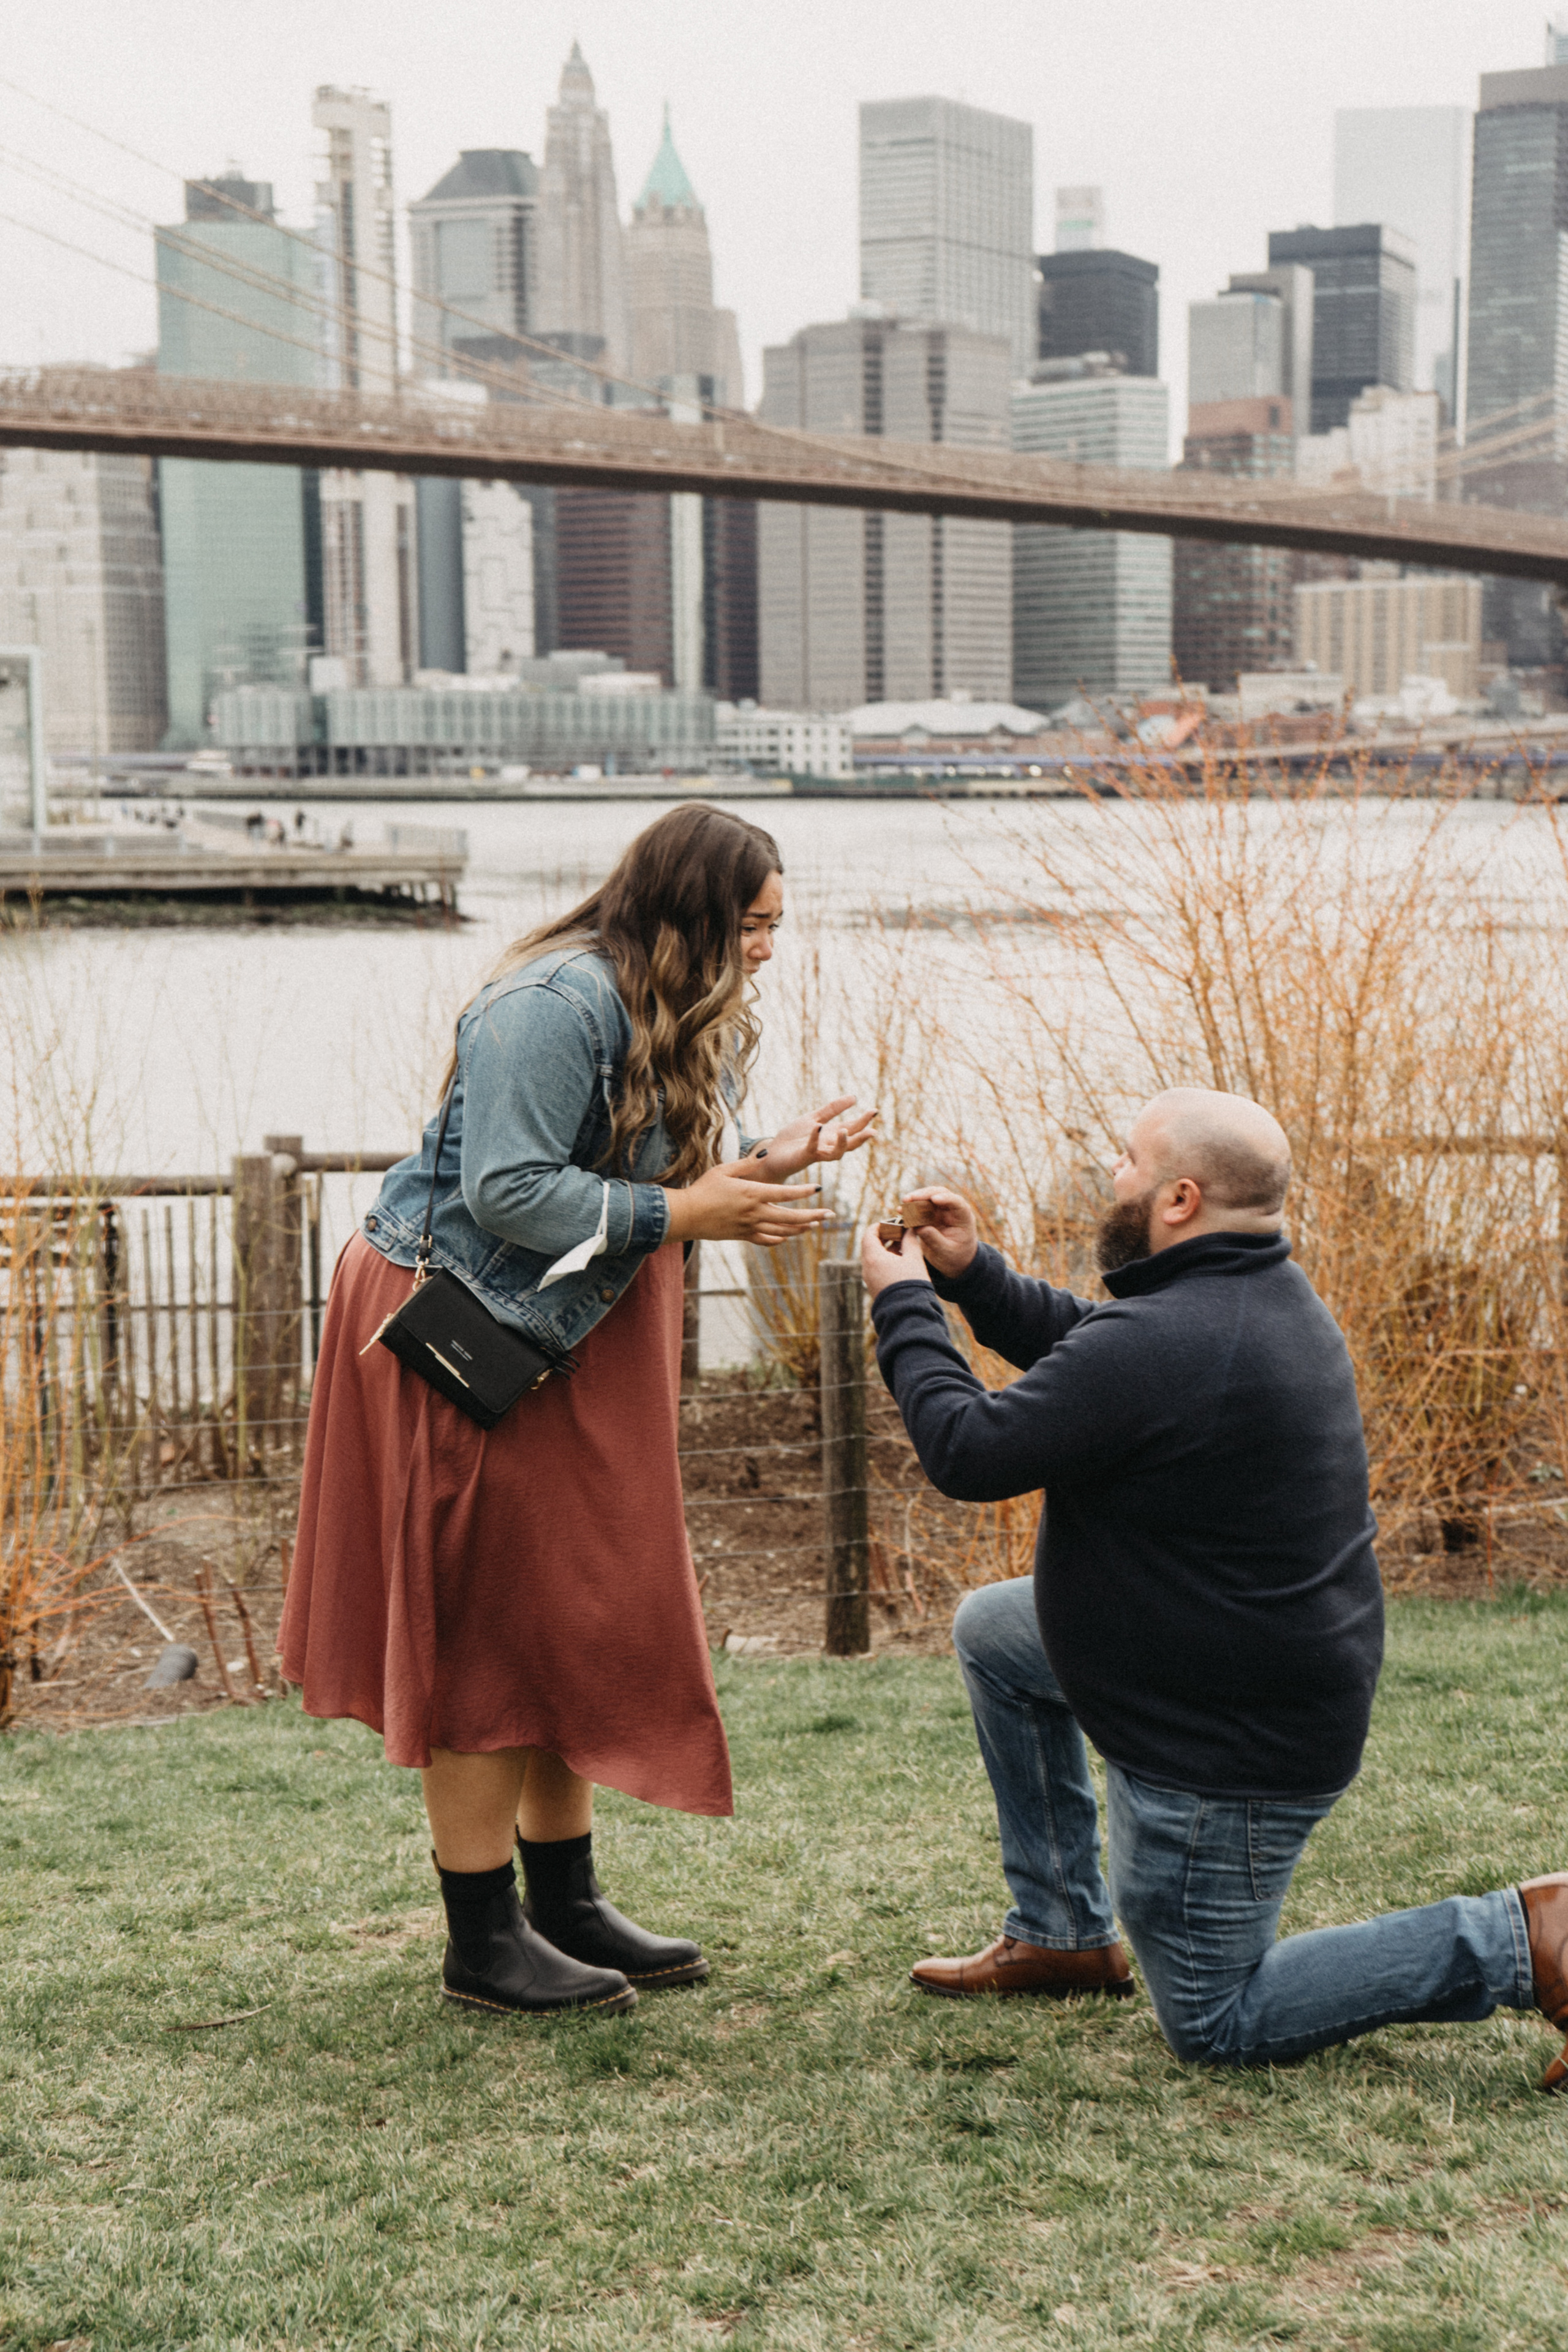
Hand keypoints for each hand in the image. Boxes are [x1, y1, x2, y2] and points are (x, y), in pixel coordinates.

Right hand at [666, 1160, 829, 1246]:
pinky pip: (767, 1240)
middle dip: (813, 1215)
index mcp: (752, 1193)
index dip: (804, 1191)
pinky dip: (780, 1239)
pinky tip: (788, 1236)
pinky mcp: (743, 1236)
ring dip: (801, 1228)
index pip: (785, 1193)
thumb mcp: (725, 1170)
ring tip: (815, 1224)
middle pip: (791, 1217)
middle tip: (831, 1214)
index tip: (819, 1189)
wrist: (686, 1216)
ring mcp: (750, 1227)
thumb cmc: (703, 1189)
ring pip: (783, 1231)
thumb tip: (768, 1151)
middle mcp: (754, 1212)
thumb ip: (749, 1163)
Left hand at [740, 1097, 878, 1179]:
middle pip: (850, 1143)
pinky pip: (812, 1149)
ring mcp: (817, 1152)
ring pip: (836, 1153)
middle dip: (861, 1137)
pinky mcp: (804, 1156)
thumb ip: (832, 1109)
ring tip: (845, 1130)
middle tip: (872, 1130)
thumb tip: (854, 1097)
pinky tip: (818, 1127)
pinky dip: (815, 1138)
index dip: (864, 1120)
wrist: (773, 1154)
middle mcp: (828, 1145)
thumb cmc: (794, 1138)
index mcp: (832, 1135)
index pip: (852, 1128)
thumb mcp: (814, 1119)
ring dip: (842, 1143)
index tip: (874, 1111)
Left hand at [860, 1220, 932, 1299]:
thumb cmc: (911, 1283)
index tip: (891, 1222)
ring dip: (886, 1249)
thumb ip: (910, 1241)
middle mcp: (867, 1268)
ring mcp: (869, 1279)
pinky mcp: (874, 1288)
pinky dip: (886, 1261)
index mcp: (873, 1258)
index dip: (880, 1225)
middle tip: (899, 1231)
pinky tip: (901, 1261)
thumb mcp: (914, 1258)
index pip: (869, 1234)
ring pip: (874, 1258)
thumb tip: (909, 1230)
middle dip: (884, 1236)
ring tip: (903, 1245)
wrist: (908, 1313)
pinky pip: (876, 1269)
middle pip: (870, 1245)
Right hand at [900, 1187, 978, 1280]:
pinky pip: (919, 1208)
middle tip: (909, 1199)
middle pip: (940, 1194)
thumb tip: (919, 1228)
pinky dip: (910, 1208)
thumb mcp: (946, 1252)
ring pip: (927, 1198)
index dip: (946, 1198)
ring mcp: (940, 1211)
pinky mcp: (930, 1215)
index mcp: (963, 1218)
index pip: (957, 1203)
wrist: (953, 1262)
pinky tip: (901, 1211)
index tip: (934, 1200)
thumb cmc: (955, 1257)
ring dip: (915, 1199)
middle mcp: (952, 1211)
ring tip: (903, 1203)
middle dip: (924, 1194)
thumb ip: (935, 1240)